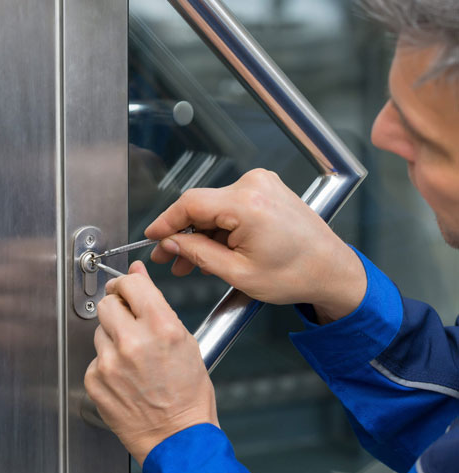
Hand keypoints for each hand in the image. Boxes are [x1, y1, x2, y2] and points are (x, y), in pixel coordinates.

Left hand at [84, 261, 218, 464]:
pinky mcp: (95, 381)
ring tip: (132, 356)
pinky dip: (107, 361)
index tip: (127, 288)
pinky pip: (94, 357)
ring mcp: (110, 363)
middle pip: (107, 303)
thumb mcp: (185, 341)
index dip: (128, 283)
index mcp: (161, 327)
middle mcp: (132, 342)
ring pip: (99, 329)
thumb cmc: (188, 395)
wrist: (177, 438)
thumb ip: (157, 304)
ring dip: (113, 336)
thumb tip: (137, 275)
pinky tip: (124, 375)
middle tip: (130, 322)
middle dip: (118, 308)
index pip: (130, 283)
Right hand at [146, 168, 366, 322]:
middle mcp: (254, 186)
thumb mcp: (238, 273)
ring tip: (190, 262)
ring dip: (201, 234)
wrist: (331, 270)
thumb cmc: (296, 275)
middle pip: (201, 206)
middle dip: (183, 234)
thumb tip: (171, 242)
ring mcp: (262, 185)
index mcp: (247, 204)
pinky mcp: (266, 191)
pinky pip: (231, 207)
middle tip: (169, 258)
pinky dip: (219, 228)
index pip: (190, 203)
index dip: (165, 221)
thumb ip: (198, 253)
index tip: (152, 236)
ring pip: (215, 208)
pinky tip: (212, 249)